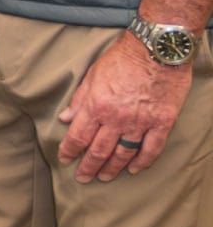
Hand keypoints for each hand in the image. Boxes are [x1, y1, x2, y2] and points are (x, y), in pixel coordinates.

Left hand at [58, 32, 192, 182]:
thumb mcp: (93, 74)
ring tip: (104, 177)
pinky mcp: (162, 123)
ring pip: (123, 154)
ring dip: (112, 168)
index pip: (78, 137)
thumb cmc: (123, 58)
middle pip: (99, 151)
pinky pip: (151, 149)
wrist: (157, 49)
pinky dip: (142, 162)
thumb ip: (79, 99)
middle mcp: (116, 118)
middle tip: (82, 177)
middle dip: (88, 167)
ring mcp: (140, 123)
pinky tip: (134, 169)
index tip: (65, 159)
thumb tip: (65, 118)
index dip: (69, 151)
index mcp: (96, 106)